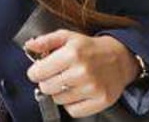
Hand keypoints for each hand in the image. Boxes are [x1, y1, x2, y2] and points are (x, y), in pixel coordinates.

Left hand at [25, 30, 140, 117]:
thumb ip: (45, 41)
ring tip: (67, 82)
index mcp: (72, 53)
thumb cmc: (89, 48)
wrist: (119, 58)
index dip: (35, 72)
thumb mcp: (66, 36)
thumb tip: (29, 46)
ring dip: (59, 92)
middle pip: (46, 88)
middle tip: (54, 76)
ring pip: (58, 100)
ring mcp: (93, 88)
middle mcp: (82, 72)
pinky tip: (75, 92)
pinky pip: (74, 111)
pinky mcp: (101, 101)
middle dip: (46, 82)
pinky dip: (71, 104)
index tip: (38, 70)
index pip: (38, 72)